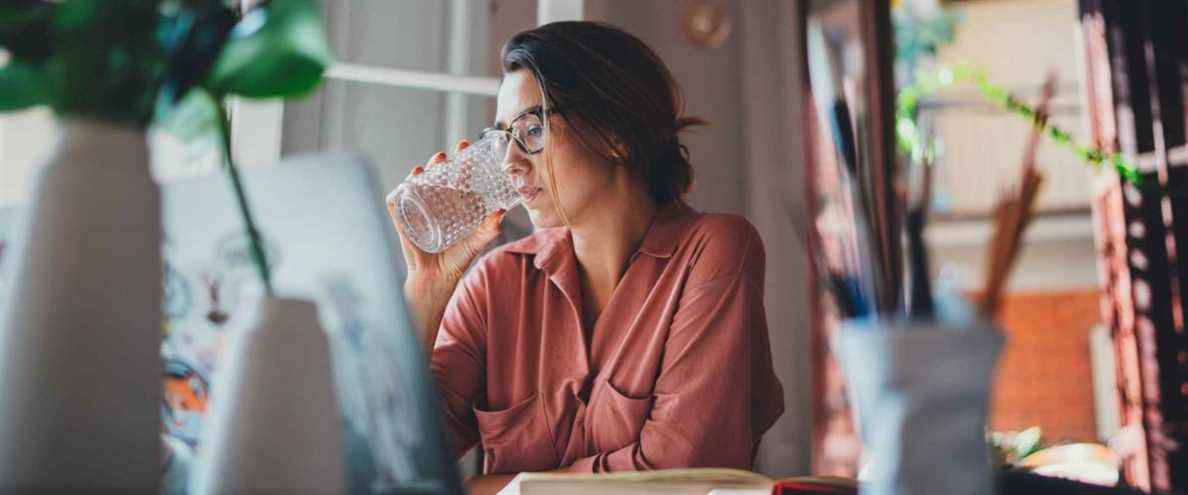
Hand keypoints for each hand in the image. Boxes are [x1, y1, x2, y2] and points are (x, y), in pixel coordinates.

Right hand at [389, 139, 507, 281]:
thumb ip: (489, 230)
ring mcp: (418, 209)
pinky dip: (402, 189)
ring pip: (418, 183)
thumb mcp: (475, 243)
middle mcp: (435, 202)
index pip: (456, 176)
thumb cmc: (456, 260)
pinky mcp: (404, 220)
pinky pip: (398, 200)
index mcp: (452, 203)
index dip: (461, 160)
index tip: (467, 146)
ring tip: (433, 164)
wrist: (435, 279)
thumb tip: (500, 213)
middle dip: (442, 161)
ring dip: (424, 171)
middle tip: (450, 153)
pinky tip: (411, 182)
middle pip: (436, 175)